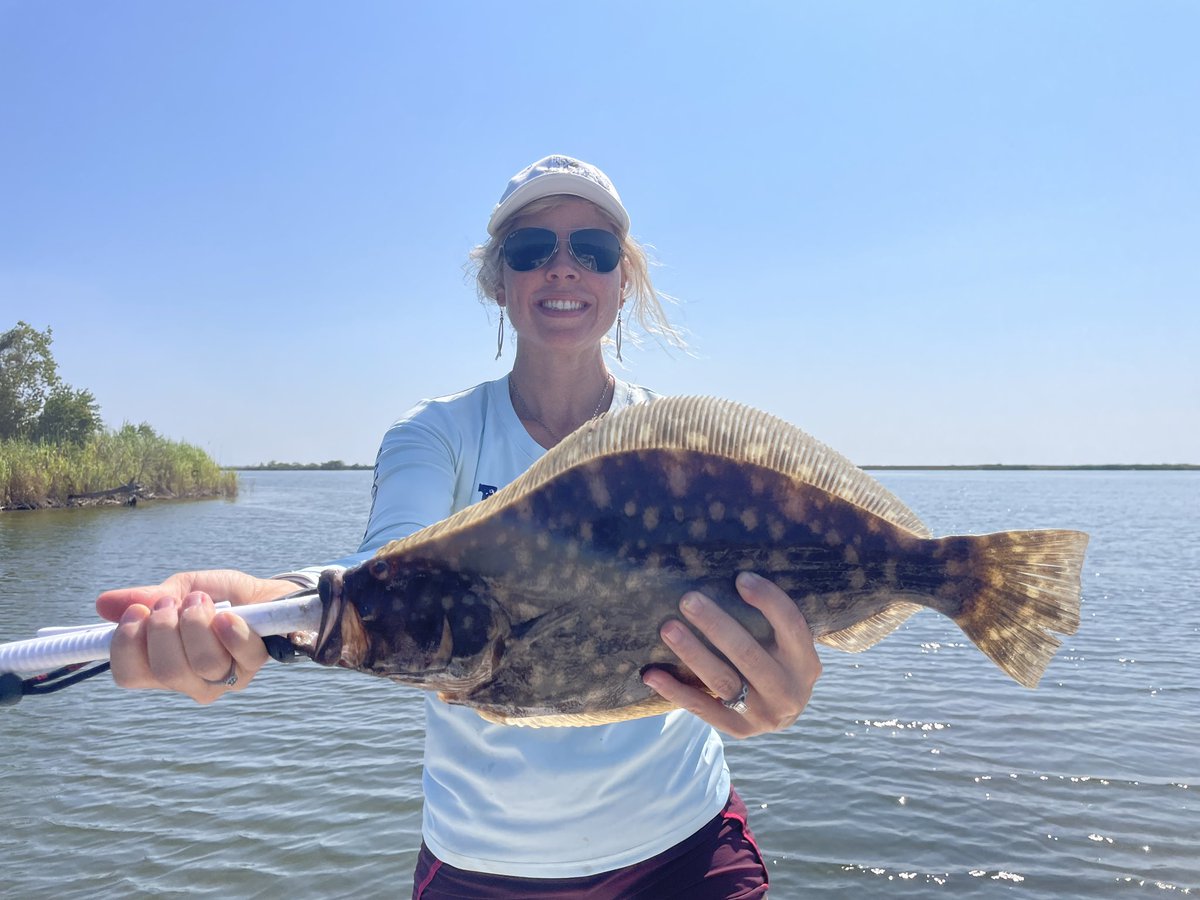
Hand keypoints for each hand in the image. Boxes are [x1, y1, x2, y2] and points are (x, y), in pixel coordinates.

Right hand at [97, 569, 297, 703]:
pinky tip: (229, 615)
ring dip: (197, 623)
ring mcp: (224, 678)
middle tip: (173, 601)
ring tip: (201, 601)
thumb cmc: (219, 597)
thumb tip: (103, 603)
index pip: (129, 674)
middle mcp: (191, 681)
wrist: (266, 593)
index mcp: (162, 667)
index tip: (138, 611)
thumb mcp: (179, 589)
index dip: (127, 644)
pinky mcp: (254, 666)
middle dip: (165, 627)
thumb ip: (146, 598)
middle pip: (165, 671)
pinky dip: (230, 630)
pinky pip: (238, 654)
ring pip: (201, 663)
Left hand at [642, 571, 821, 738]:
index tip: (740, 578)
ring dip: (693, 653)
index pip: (791, 625)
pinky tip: (652, 674)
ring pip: (723, 681)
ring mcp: (764, 715)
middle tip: (688, 599)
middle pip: (749, 654)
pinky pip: (702, 709)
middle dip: (716, 624)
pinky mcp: (739, 730)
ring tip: (668, 629)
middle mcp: (789, 691)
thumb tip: (732, 576)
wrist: (782, 712)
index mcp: (805, 662)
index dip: (767, 600)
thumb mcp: (786, 644)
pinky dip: (675, 691)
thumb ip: (768, 618)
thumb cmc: (776, 661)